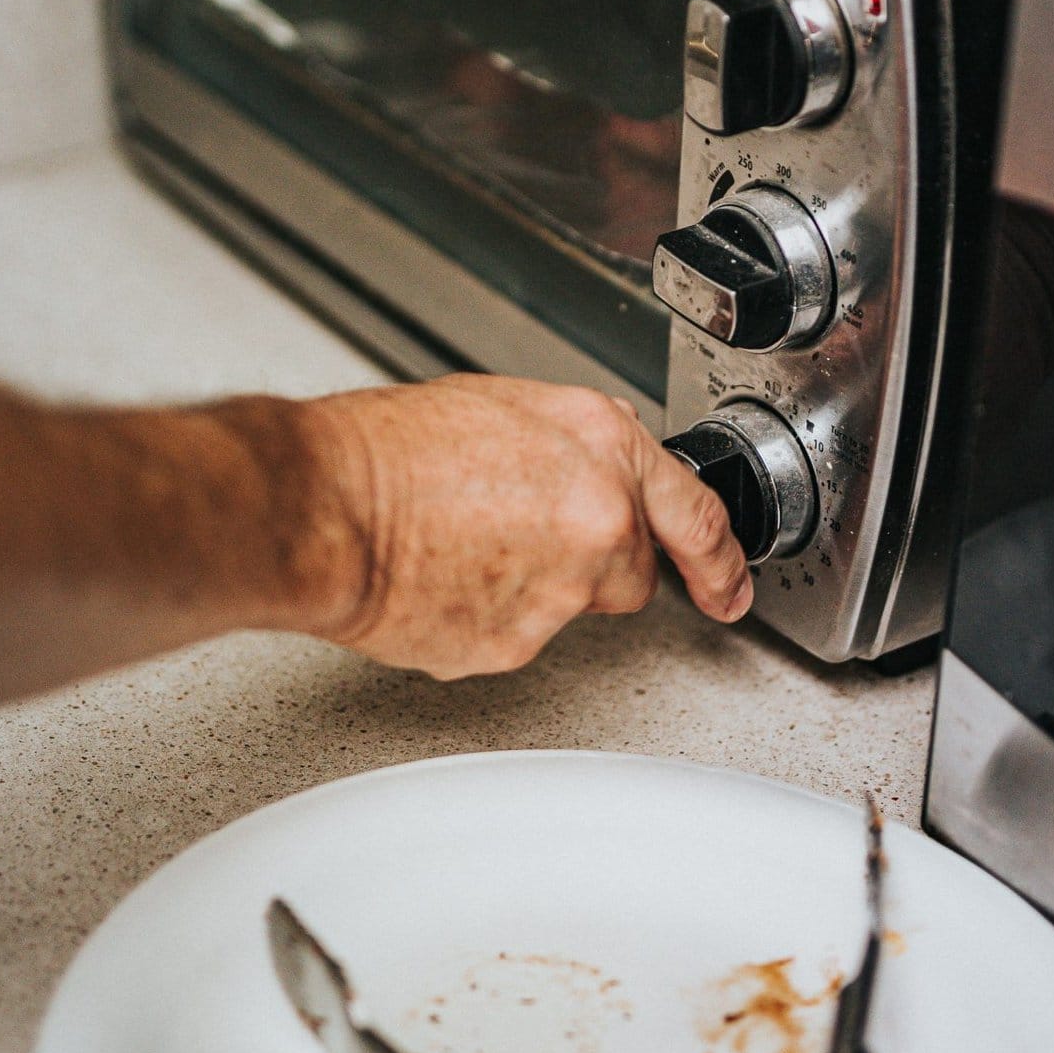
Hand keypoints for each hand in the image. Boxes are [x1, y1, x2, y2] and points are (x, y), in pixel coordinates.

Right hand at [304, 376, 752, 677]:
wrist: (321, 505)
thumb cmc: (386, 449)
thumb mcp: (504, 408)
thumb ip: (572, 448)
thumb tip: (593, 474)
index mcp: (602, 445)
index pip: (696, 515)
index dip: (721, 560)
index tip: (731, 586)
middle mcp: (599, 517)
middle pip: (632, 573)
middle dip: (591, 565)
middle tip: (521, 538)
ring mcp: (562, 589)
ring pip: (568, 607)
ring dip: (528, 588)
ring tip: (457, 547)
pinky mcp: (517, 644)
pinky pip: (513, 637)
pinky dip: (483, 618)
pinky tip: (441, 579)